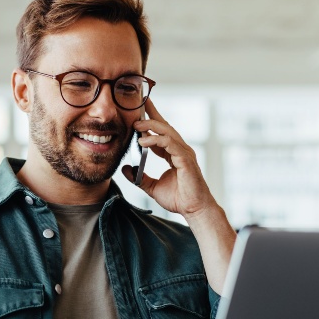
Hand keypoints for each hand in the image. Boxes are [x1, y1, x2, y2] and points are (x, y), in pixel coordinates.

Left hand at [121, 98, 217, 220]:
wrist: (193, 209)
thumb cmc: (179, 199)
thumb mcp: (152, 187)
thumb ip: (139, 178)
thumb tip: (125, 169)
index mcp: (173, 154)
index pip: (161, 133)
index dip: (151, 120)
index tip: (139, 110)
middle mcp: (180, 150)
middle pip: (165, 126)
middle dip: (151, 115)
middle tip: (136, 109)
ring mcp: (184, 153)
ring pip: (167, 132)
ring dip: (151, 126)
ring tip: (136, 126)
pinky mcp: (185, 159)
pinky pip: (170, 144)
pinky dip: (156, 140)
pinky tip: (143, 142)